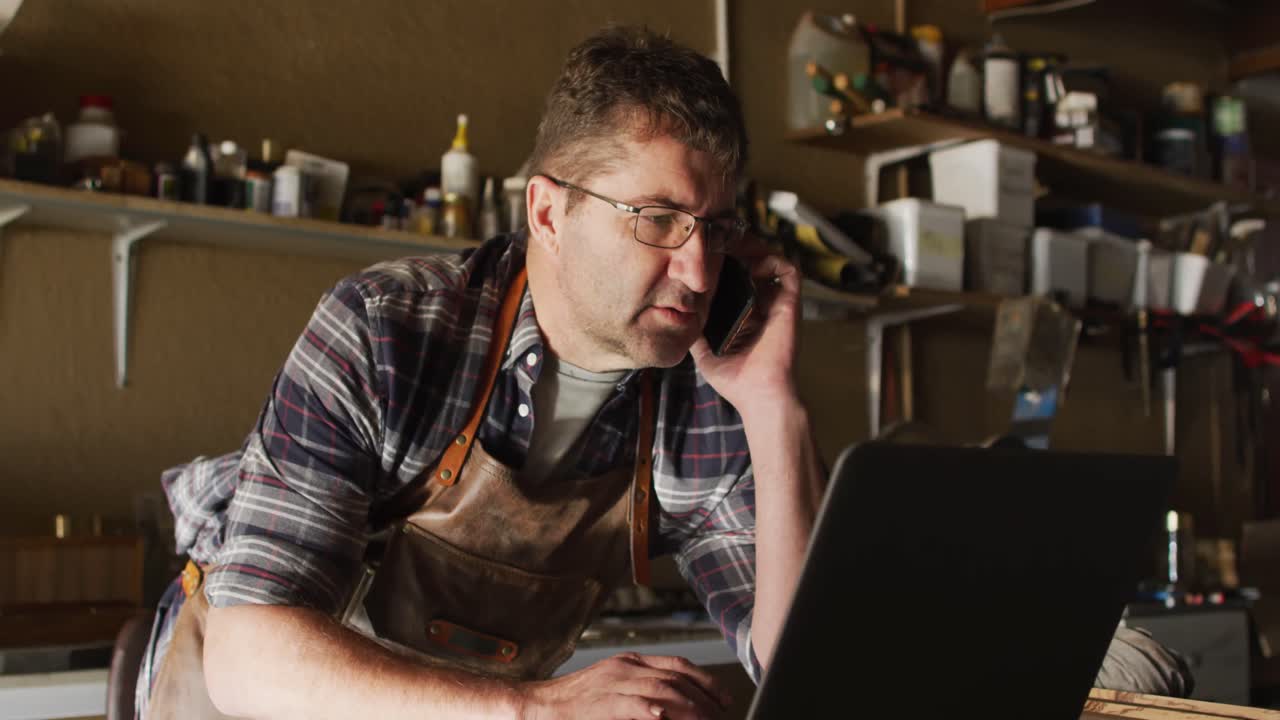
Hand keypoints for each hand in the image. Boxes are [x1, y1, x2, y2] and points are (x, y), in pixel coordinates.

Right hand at [518, 652, 731, 719]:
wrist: (536, 707)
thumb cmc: (575, 707)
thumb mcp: (613, 690)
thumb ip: (642, 695)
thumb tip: (670, 711)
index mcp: (629, 663)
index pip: (677, 665)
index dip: (706, 681)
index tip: (723, 698)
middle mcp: (624, 668)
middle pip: (676, 677)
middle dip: (704, 697)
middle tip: (719, 715)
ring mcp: (612, 684)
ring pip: (661, 689)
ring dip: (689, 707)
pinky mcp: (600, 704)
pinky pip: (630, 704)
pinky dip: (650, 710)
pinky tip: (663, 717)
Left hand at [691, 240, 800, 416]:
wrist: (759, 396)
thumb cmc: (735, 380)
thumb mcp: (704, 351)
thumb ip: (693, 331)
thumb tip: (675, 316)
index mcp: (747, 314)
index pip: (737, 277)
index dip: (724, 261)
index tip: (705, 251)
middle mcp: (764, 305)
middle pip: (754, 263)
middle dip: (737, 247)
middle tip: (716, 239)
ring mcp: (777, 303)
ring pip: (771, 260)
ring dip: (754, 248)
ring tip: (732, 244)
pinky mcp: (790, 304)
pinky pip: (788, 269)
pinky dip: (772, 258)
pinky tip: (750, 261)